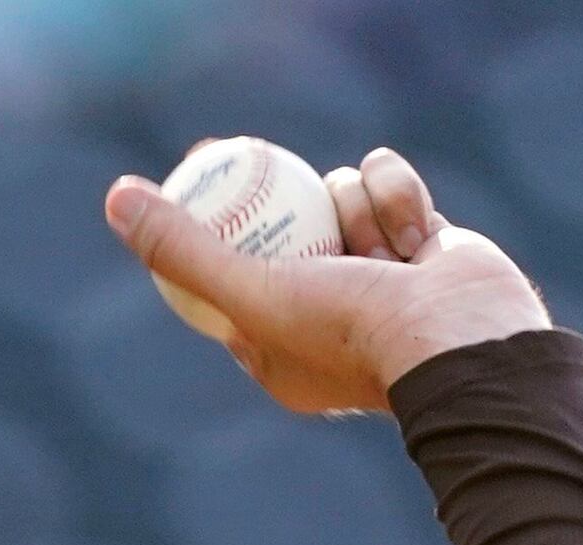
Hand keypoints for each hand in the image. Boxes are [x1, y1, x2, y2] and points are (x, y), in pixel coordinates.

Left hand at [103, 146, 550, 419]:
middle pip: (283, 232)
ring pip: (340, 201)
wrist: (464, 342)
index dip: (211, 229)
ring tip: (374, 241)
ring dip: (354, 205)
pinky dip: (399, 198)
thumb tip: (118, 200)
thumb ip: (184, 250)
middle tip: (244, 152)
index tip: (201, 181)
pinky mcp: (425, 249)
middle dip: (273, 198)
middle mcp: (330, 323)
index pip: (231, 278)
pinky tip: (412, 226)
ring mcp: (381, 284)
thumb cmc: (352, 332)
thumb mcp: (250, 292)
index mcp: (282, 353)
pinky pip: (392, 192)